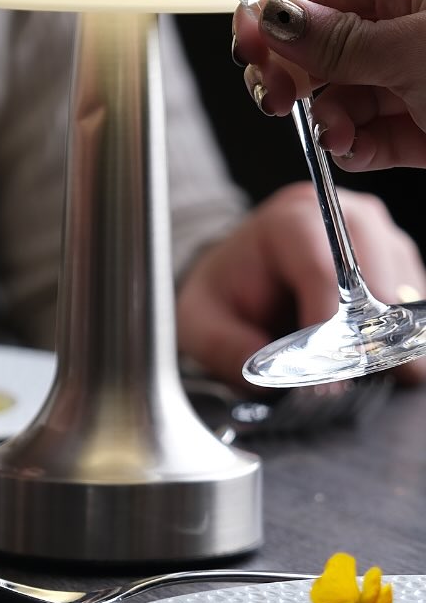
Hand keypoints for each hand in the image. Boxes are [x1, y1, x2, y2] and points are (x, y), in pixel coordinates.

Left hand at [176, 181, 425, 389]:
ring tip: (354, 373)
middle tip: (352, 381)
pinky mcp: (402, 269)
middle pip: (380, 283)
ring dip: (386, 342)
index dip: (333, 329)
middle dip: (367, 338)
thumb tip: (268, 381)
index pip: (328, 272)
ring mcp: (383, 242)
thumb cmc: (223, 293)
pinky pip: (415, 311)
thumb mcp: (199, 320)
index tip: (332, 377)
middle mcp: (350, 221)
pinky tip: (369, 361)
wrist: (239, 277)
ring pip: (406, 299)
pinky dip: (397, 341)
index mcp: (294, 220)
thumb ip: (224, 347)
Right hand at [231, 0, 425, 171]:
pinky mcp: (424, 130)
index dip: (280, 17)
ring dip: (327, 122)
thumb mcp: (415, 50)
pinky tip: (356, 151)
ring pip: (343, 99)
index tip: (248, 50)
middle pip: (322, 48)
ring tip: (337, 136)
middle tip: (275, 98)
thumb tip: (273, 19)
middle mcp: (410, 31)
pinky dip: (354, 148)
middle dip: (293, 78)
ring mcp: (416, 82)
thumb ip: (341, 40)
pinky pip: (369, 137)